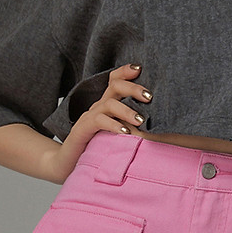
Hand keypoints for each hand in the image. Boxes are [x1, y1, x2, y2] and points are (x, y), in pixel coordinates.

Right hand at [46, 64, 152, 184]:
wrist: (69, 163)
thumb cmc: (99, 148)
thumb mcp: (121, 133)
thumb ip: (135, 125)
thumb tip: (162, 122)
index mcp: (108, 104)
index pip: (116, 80)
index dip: (126, 71)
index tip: (141, 69)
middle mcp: (99, 106)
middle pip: (115, 86)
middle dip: (133, 88)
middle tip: (149, 96)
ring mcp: (90, 116)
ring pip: (109, 103)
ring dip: (127, 110)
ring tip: (141, 120)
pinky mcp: (83, 129)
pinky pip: (98, 120)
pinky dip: (113, 124)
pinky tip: (125, 131)